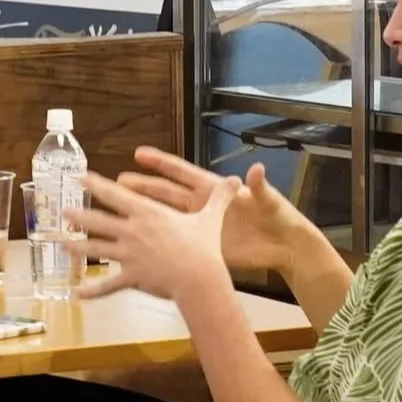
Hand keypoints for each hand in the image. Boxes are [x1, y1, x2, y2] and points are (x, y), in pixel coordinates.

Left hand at [68, 171, 238, 301]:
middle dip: (80, 215)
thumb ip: (219, 198)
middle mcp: (132, 231)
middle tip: (63, 211)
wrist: (199, 278)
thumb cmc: (204, 247)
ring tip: (60, 244)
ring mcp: (128, 255)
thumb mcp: (210, 218)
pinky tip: (76, 293)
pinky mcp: (131, 276)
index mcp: (147, 214)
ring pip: (97, 249)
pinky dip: (92, 290)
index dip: (97, 186)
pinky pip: (108, 285)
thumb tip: (237, 180)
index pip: (116, 195)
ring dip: (77, 247)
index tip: (80, 178)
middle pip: (100, 221)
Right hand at [117, 147, 308, 274]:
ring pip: (163, 218)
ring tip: (120, 213)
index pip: (180, 172)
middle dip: (140, 188)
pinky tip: (137, 247)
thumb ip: (259, 187)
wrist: (284, 247)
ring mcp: (198, 226)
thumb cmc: (277, 218)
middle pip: (163, 194)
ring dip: (142, 214)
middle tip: (116, 183)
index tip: (138, 154)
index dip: (160, 162)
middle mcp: (200, 205)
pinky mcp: (201, 245)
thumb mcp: (268, 201)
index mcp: (212, 189)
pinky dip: (157, 242)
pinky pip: (174, 241)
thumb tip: (257, 169)